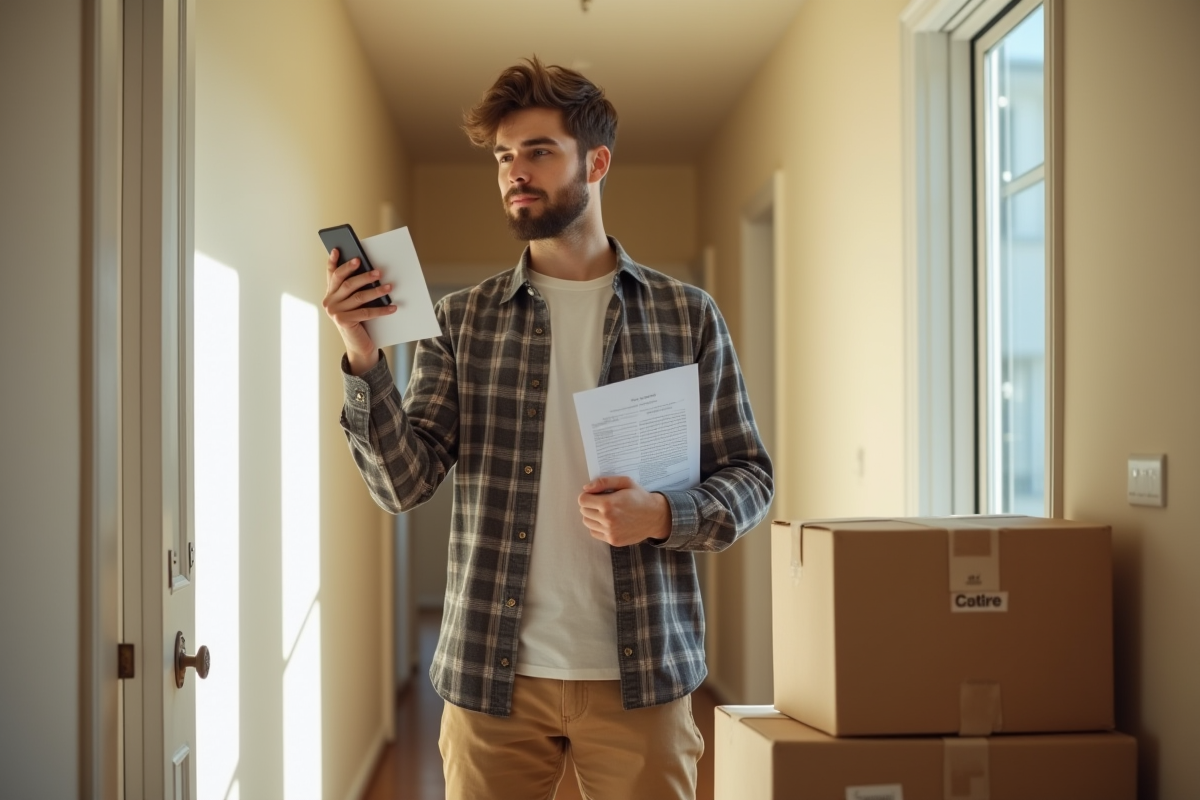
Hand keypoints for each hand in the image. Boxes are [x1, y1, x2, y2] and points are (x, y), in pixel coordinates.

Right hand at [321, 248, 397, 374]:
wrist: (359, 345)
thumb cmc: (359, 320)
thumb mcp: (355, 302)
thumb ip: (355, 288)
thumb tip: (369, 270)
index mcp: (330, 293)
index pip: (332, 274)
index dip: (333, 261)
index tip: (338, 249)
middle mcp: (329, 301)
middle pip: (346, 283)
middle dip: (363, 275)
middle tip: (378, 271)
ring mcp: (335, 312)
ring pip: (358, 297)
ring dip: (376, 291)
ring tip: (389, 286)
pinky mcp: (344, 322)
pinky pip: (366, 312)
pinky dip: (381, 309)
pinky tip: (393, 307)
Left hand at [577, 476, 671, 546]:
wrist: (655, 516)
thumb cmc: (640, 497)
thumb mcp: (625, 482)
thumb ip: (604, 482)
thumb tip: (586, 488)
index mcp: (608, 504)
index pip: (582, 500)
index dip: (587, 495)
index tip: (595, 495)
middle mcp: (607, 520)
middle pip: (584, 511)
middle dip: (590, 505)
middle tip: (602, 502)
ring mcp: (610, 532)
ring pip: (587, 523)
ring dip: (592, 516)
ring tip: (605, 512)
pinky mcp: (613, 540)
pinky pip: (594, 532)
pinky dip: (597, 526)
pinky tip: (608, 521)